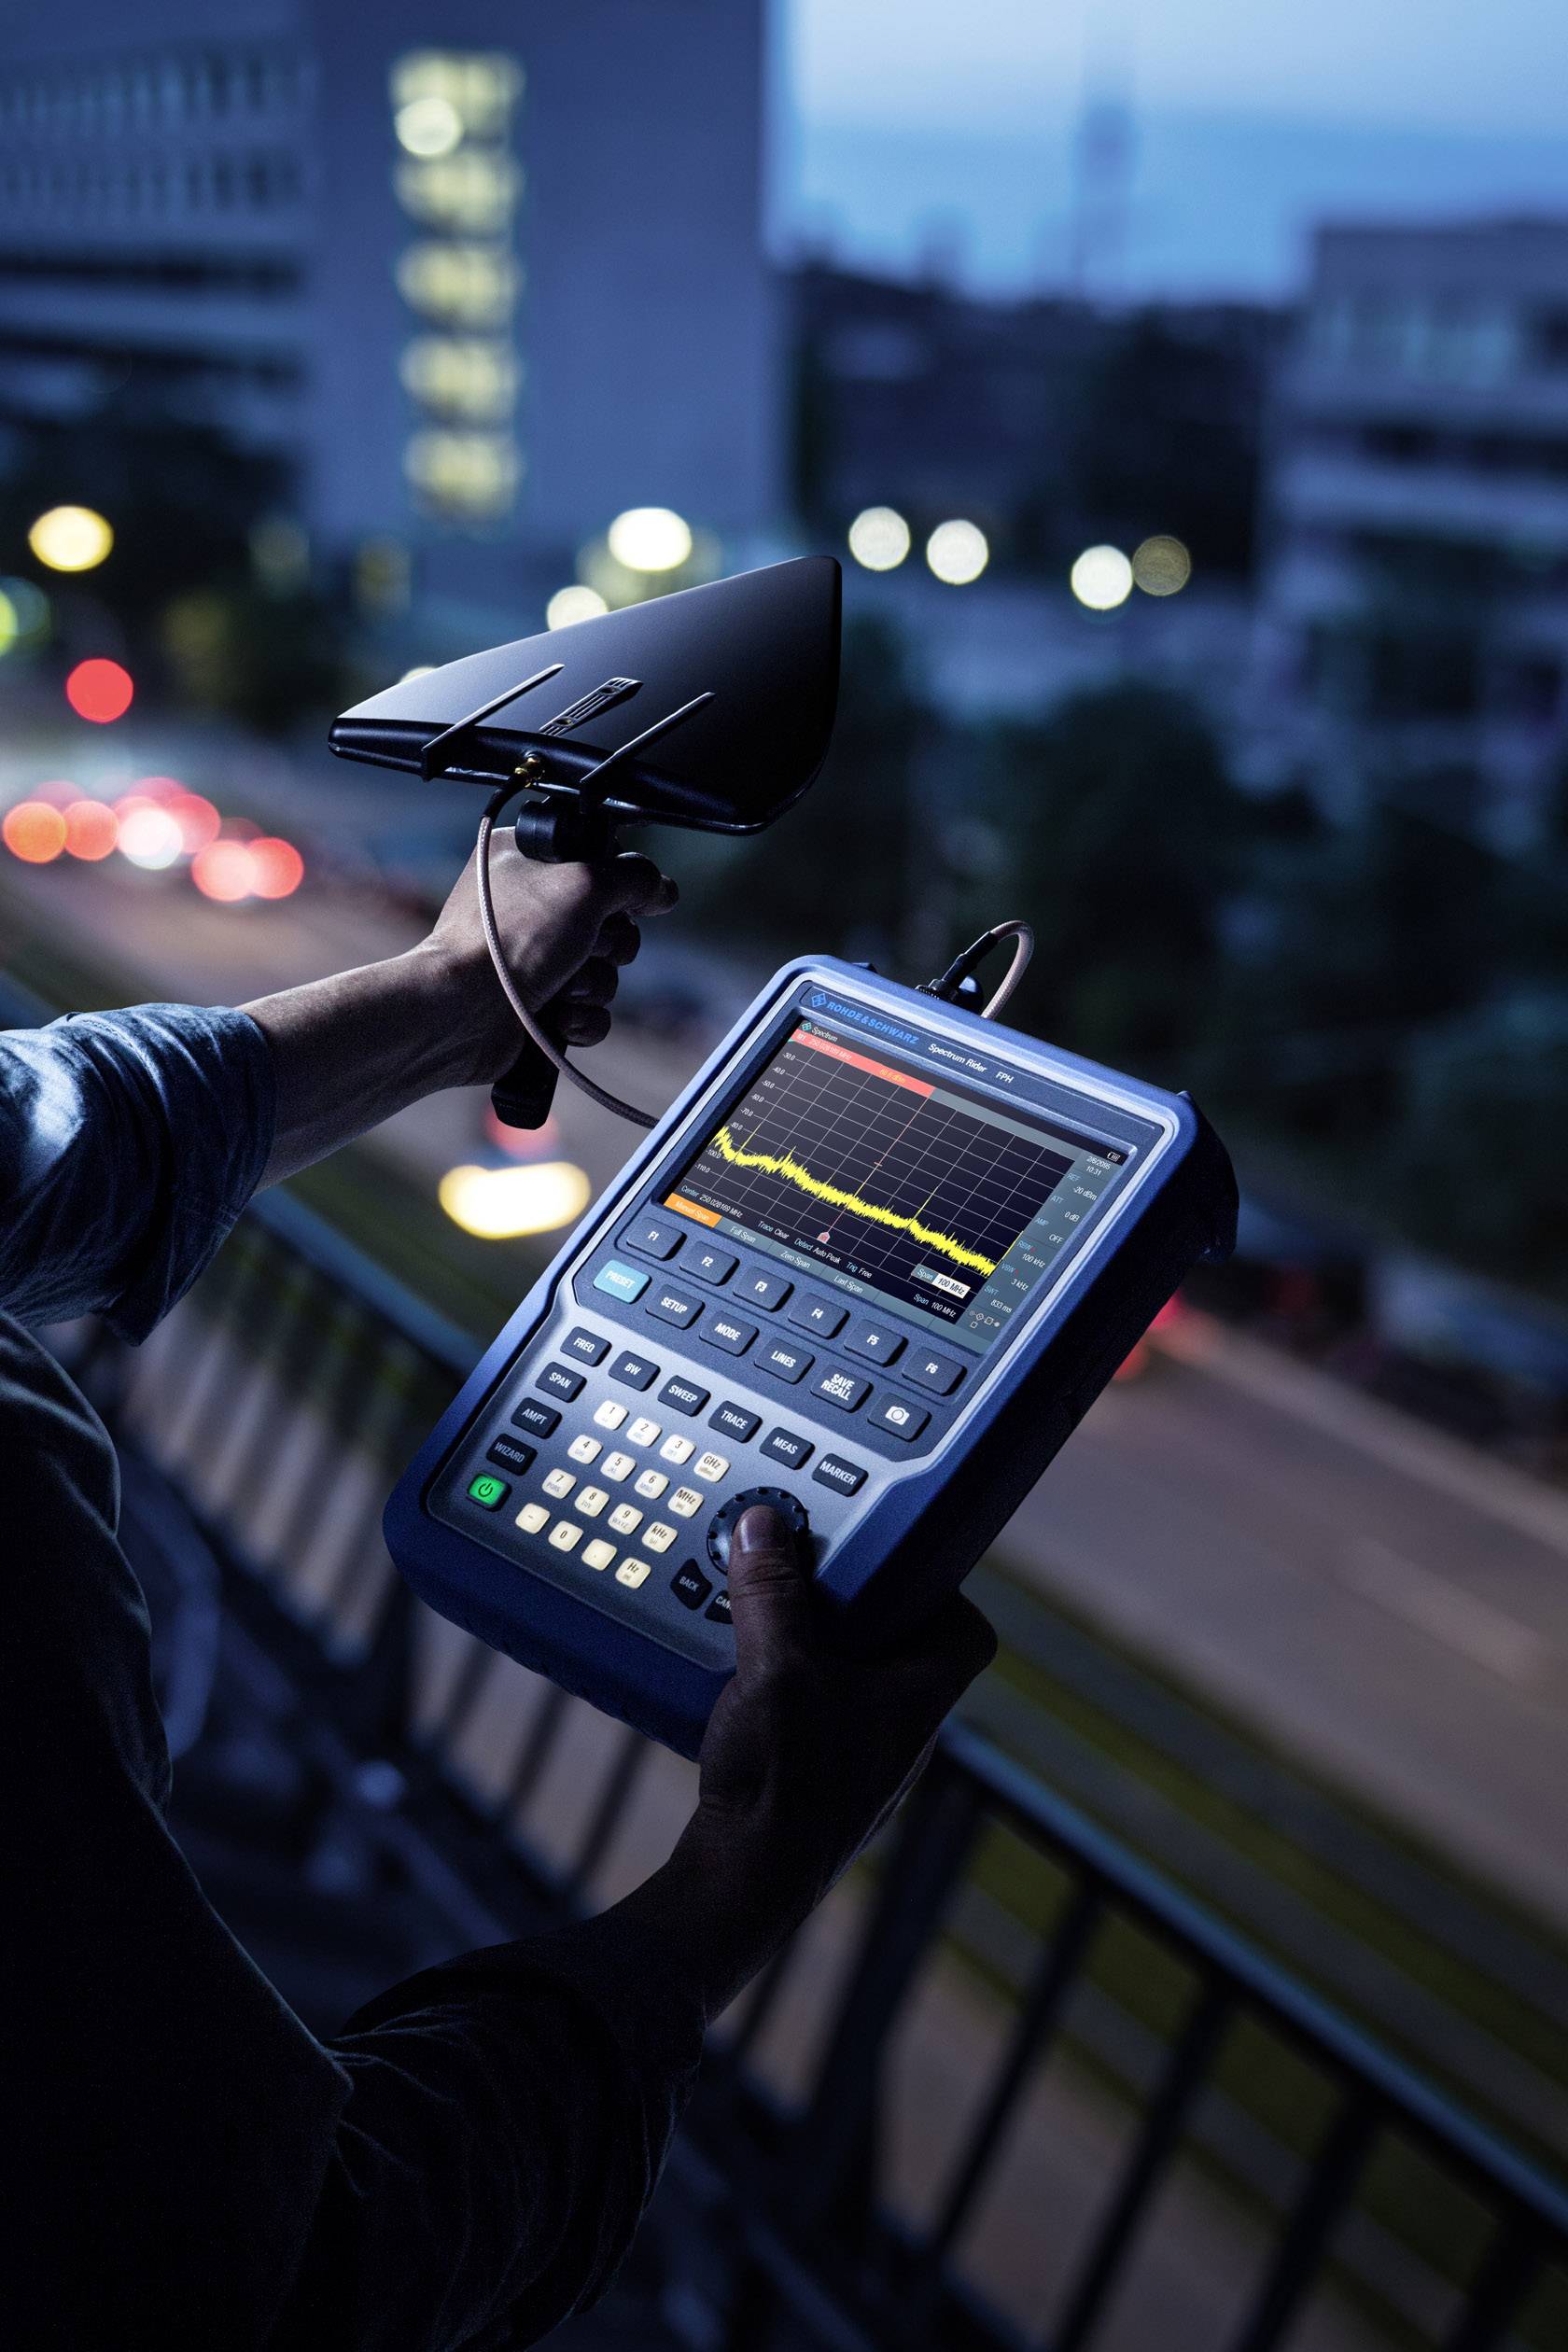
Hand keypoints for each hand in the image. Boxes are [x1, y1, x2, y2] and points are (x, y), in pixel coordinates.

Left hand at [245, 838, 676, 1184]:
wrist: (462, 1014)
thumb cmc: (509, 940)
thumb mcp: (583, 883)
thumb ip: (633, 876)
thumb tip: (660, 888)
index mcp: (526, 856)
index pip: (600, 858)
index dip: (623, 882)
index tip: (632, 900)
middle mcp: (529, 902)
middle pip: (613, 919)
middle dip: (608, 943)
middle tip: (583, 945)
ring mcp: (533, 956)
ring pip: (605, 968)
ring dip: (594, 983)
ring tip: (561, 986)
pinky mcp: (539, 1003)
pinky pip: (591, 1010)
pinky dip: (583, 1018)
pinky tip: (560, 1018)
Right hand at [677, 1504, 995, 1972]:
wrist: (745, 1883)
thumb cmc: (784, 1781)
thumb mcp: (776, 1667)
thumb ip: (772, 1593)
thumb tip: (765, 1524)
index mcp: (921, 1698)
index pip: (968, 1631)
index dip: (939, 1587)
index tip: (892, 1557)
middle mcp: (905, 1734)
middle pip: (901, 1650)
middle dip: (856, 1609)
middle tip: (811, 1574)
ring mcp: (865, 1764)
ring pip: (854, 1685)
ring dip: (813, 1649)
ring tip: (765, 1618)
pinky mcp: (821, 1785)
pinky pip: (817, 1719)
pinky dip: (787, 1692)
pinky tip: (741, 1679)